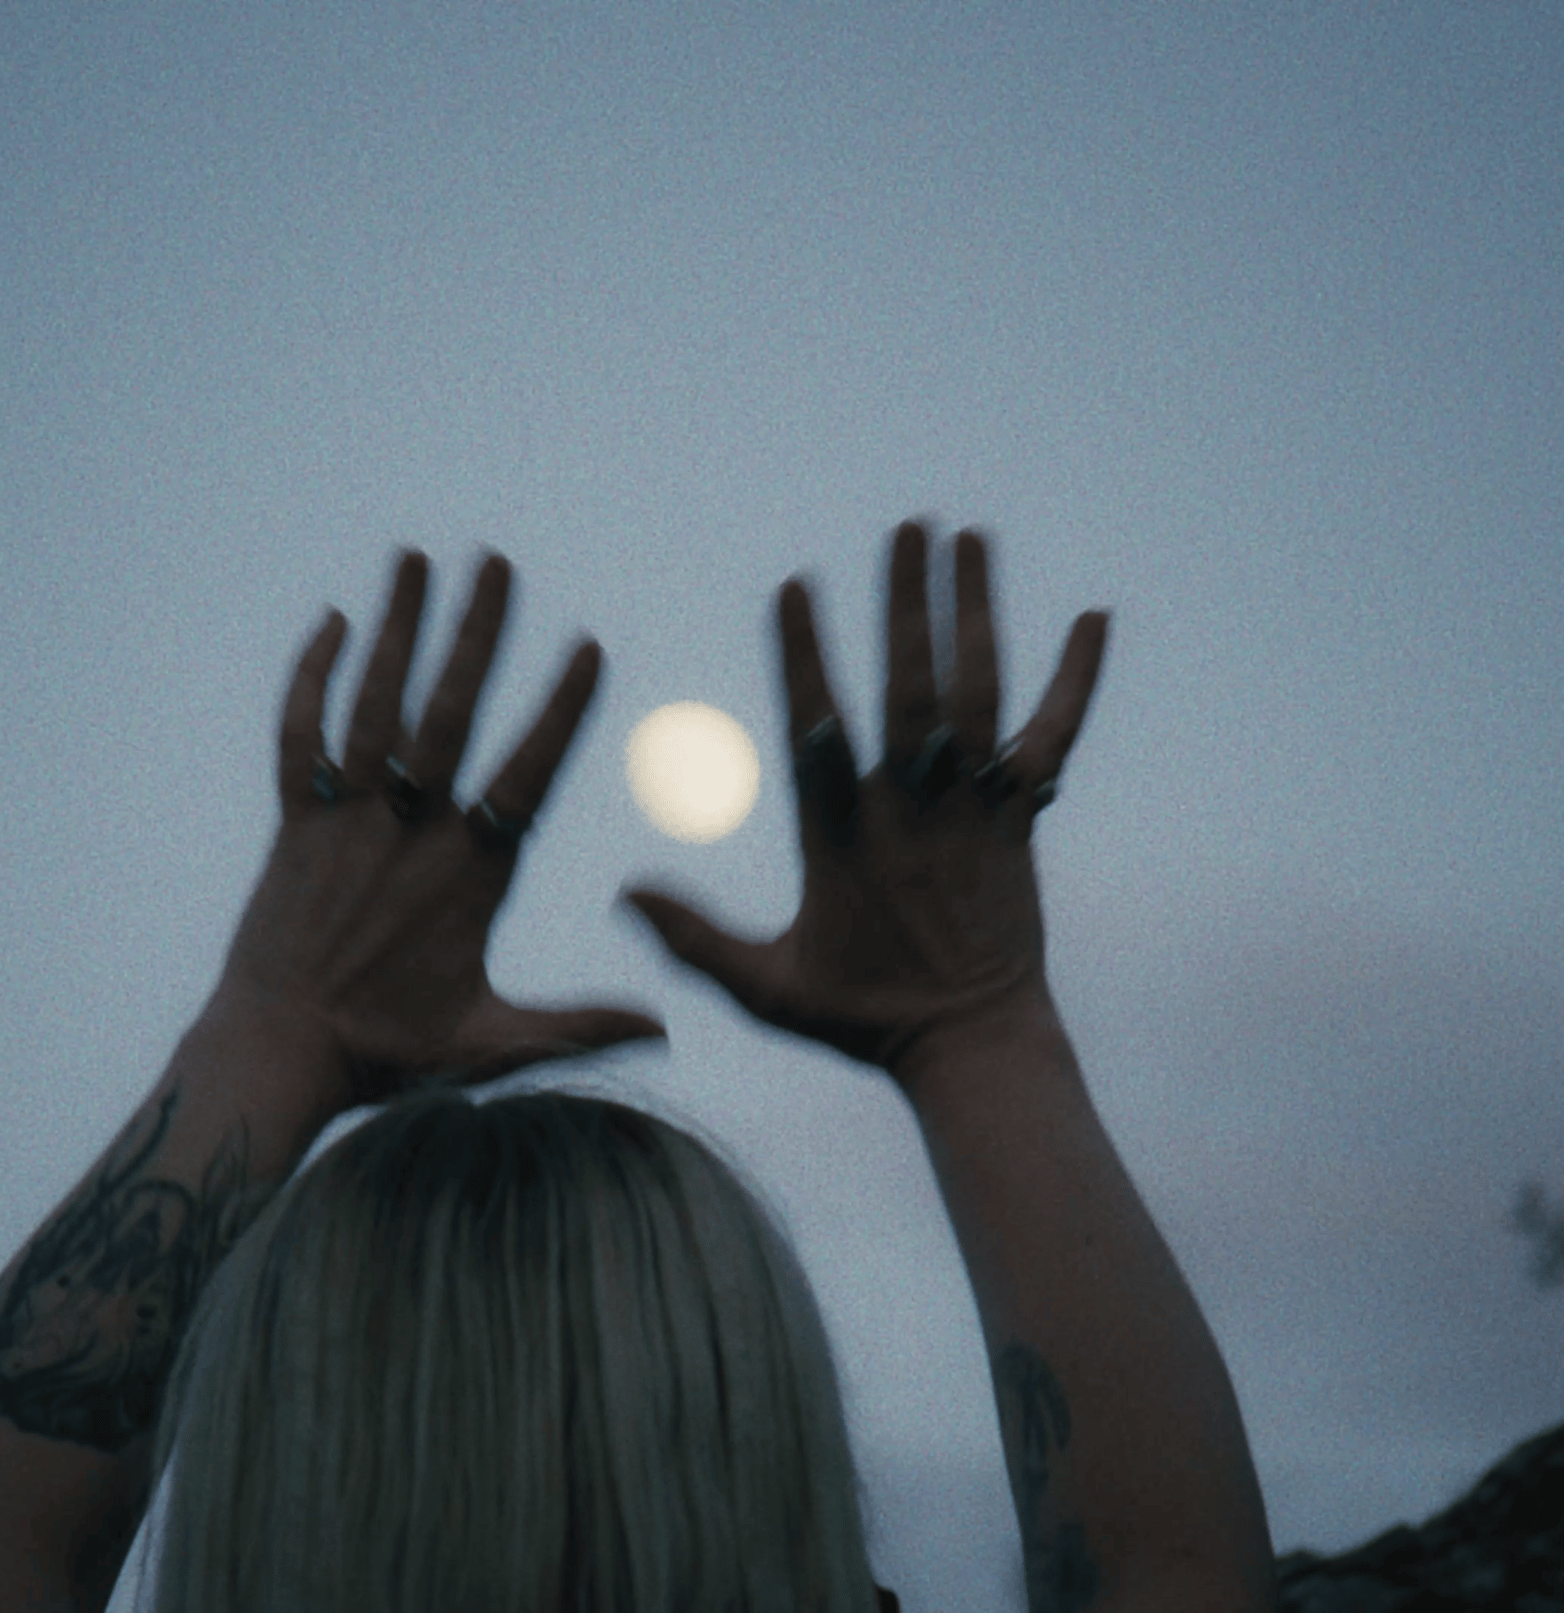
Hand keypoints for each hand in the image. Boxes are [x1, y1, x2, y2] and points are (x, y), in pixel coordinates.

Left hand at [223, 549, 663, 1108]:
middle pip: (444, 716)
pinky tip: (333, 624)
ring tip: (414, 559)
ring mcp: (345, 823)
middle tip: (494, 563)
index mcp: (467, 874)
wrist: (277, 1052)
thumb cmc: (387, 1053)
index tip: (587, 645)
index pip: (524, 775)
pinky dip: (312, 679)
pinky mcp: (292, 826)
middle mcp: (407, 833)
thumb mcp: (495, 1044)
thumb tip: (665, 1028)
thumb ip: (581, 1025)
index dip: (559, 709)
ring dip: (396, 629)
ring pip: (372, 708)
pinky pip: (298, 737)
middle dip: (474, 635)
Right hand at [625, 522, 1107, 1069]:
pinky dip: (1076, 679)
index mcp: (843, 836)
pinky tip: (1093, 618)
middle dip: (908, 605)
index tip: (796, 586)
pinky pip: (1053, 738)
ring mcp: (973, 807)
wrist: (971, 1044)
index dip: (805, 655)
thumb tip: (621, 892)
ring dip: (974, 612)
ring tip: (967, 538)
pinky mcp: (1020, 818)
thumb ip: (691, 938)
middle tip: (908, 529)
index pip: (820, 726)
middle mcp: (912, 807)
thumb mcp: (762, 986)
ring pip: (979, 695)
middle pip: (912, 688)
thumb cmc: (860, 1018)